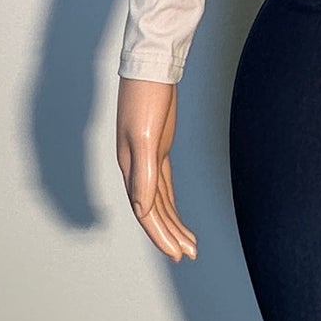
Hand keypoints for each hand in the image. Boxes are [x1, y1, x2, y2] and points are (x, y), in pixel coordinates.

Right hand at [116, 76, 197, 261]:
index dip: (161, 235)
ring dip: (173, 223)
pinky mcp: (158, 149)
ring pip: (159, 201)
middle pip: (153, 211)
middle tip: (189, 255)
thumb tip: (143, 209)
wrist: (152, 65)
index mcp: (131, 167)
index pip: (146, 211)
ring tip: (189, 244)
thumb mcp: (146, 137)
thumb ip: (143, 174)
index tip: (177, 254)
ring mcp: (146, 158)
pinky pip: (163, 186)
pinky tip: (179, 216)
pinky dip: (171, 204)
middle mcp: (136, 167)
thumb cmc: (147, 96)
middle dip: (169, 235)